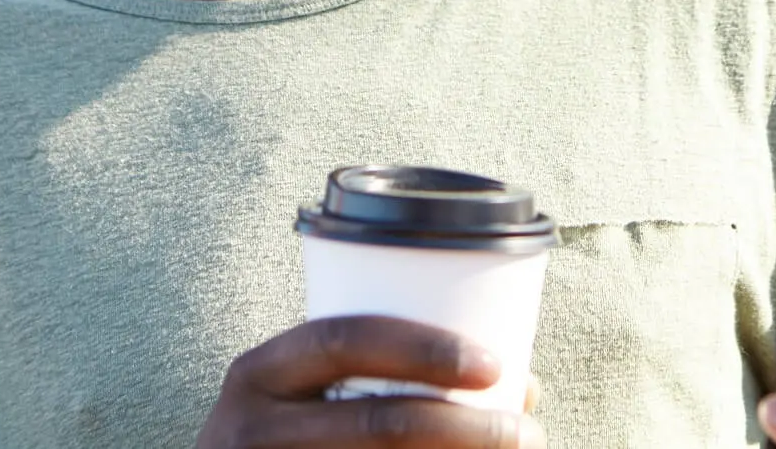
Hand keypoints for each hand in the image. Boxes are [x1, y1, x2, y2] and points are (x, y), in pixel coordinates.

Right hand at [195, 314, 544, 447]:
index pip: (344, 340)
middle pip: (377, 422)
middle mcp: (249, 427)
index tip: (495, 366)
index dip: (423, 348)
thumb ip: (385, 379)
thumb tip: (526, 388)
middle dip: (463, 427)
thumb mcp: (302, 397)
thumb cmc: (285, 436)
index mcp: (259, 373)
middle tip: (523, 430)